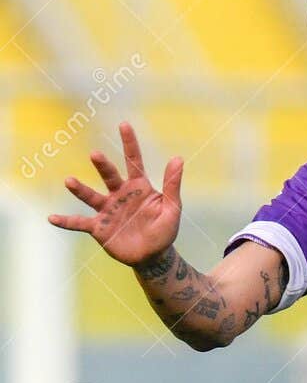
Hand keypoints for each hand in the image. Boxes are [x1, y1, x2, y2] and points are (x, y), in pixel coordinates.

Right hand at [48, 121, 183, 267]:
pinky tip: (52, 218)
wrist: (152, 257)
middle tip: (95, 155)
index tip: (124, 124)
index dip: (129, 143)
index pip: (133, 160)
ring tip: (69, 182)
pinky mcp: (98, 227)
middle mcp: (120, 194)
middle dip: (102, 165)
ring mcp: (107, 210)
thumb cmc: (164, 231)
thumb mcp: (172, 209)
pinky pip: (79, 223)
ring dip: (80, 190)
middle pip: (109, 176)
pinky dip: (66, 221)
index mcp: (139, 187)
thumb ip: (172, 185)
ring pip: (91, 196)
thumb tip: (178, 158)